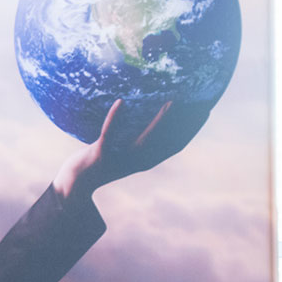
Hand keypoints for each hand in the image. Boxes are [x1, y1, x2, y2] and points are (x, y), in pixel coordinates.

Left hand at [52, 99, 210, 199]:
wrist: (77, 180)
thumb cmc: (101, 160)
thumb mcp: (124, 150)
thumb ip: (138, 138)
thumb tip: (150, 115)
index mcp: (146, 160)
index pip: (176, 145)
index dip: (192, 130)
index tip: (205, 111)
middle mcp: (138, 161)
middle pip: (167, 142)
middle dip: (185, 124)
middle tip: (198, 103)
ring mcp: (120, 158)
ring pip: (145, 138)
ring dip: (159, 120)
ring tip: (171, 101)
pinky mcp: (101, 153)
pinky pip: (109, 132)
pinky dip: (115, 117)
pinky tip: (121, 101)